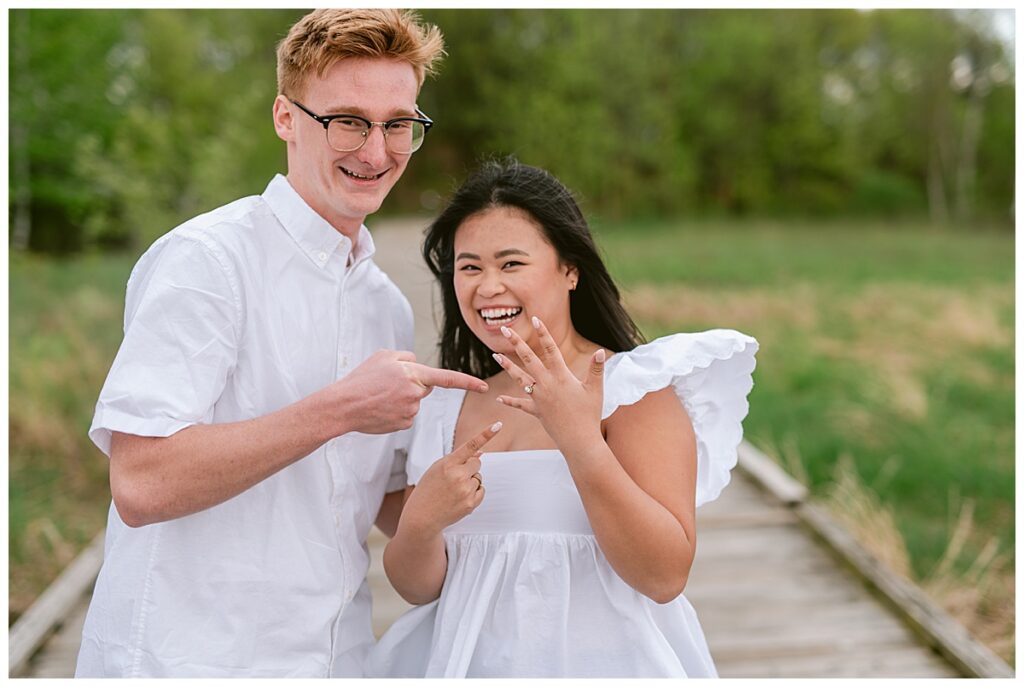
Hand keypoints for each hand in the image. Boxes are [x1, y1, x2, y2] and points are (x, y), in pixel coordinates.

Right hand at [318, 350, 487, 435]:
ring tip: (379, 397)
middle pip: (425, 388)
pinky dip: (395, 412)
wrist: (343, 405)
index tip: (485, 387)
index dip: (468, 382)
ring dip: (401, 398)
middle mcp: (416, 393)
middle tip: (386, 384)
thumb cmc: (362, 378)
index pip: (448, 378)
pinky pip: (406, 415)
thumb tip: (418, 364)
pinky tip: (379, 410)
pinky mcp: (404, 425)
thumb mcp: (383, 356)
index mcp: (414, 374)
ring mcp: (411, 411)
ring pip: (414, 402)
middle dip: (412, 385)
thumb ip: (406, 357)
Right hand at [399, 421, 501, 536]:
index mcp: (447, 464)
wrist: (422, 517)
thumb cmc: (428, 490)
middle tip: (454, 478)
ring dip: (470, 482)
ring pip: (479, 478)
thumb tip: (480, 452)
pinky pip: (481, 490)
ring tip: (453, 491)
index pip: (470, 445)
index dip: (486, 434)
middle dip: (469, 468)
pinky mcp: (471, 503)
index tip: (498, 425)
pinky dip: (474, 493)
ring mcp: (465, 490)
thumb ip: (458, 459)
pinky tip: (459, 498)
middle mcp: (458, 475)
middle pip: (477, 463)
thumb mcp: (437, 469)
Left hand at [493, 317, 605, 450]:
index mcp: (561, 376)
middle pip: (529, 359)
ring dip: (507, 366)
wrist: (579, 441)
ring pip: (520, 378)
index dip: (543, 333)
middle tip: (505, 329)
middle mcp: (547, 384)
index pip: (550, 349)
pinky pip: (520, 405)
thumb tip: (599, 351)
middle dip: (516, 343)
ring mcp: (539, 398)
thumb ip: (596, 370)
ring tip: (495, 355)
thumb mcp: (595, 390)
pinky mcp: (536, 411)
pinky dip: (510, 401)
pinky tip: (498, 398)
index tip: (535, 319)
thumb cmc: (590, 415)